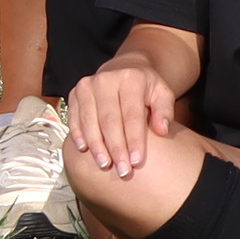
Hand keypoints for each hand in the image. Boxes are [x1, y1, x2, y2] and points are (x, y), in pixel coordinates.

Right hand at [68, 59, 176, 177]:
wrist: (124, 68)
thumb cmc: (145, 87)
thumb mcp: (162, 93)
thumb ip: (165, 111)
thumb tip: (162, 130)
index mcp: (131, 78)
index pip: (132, 114)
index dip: (133, 139)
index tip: (136, 161)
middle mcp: (106, 79)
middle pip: (109, 120)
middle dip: (115, 148)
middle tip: (122, 170)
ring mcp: (87, 86)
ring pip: (90, 121)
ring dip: (96, 146)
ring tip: (105, 165)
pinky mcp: (74, 94)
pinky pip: (74, 118)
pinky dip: (78, 135)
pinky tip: (84, 150)